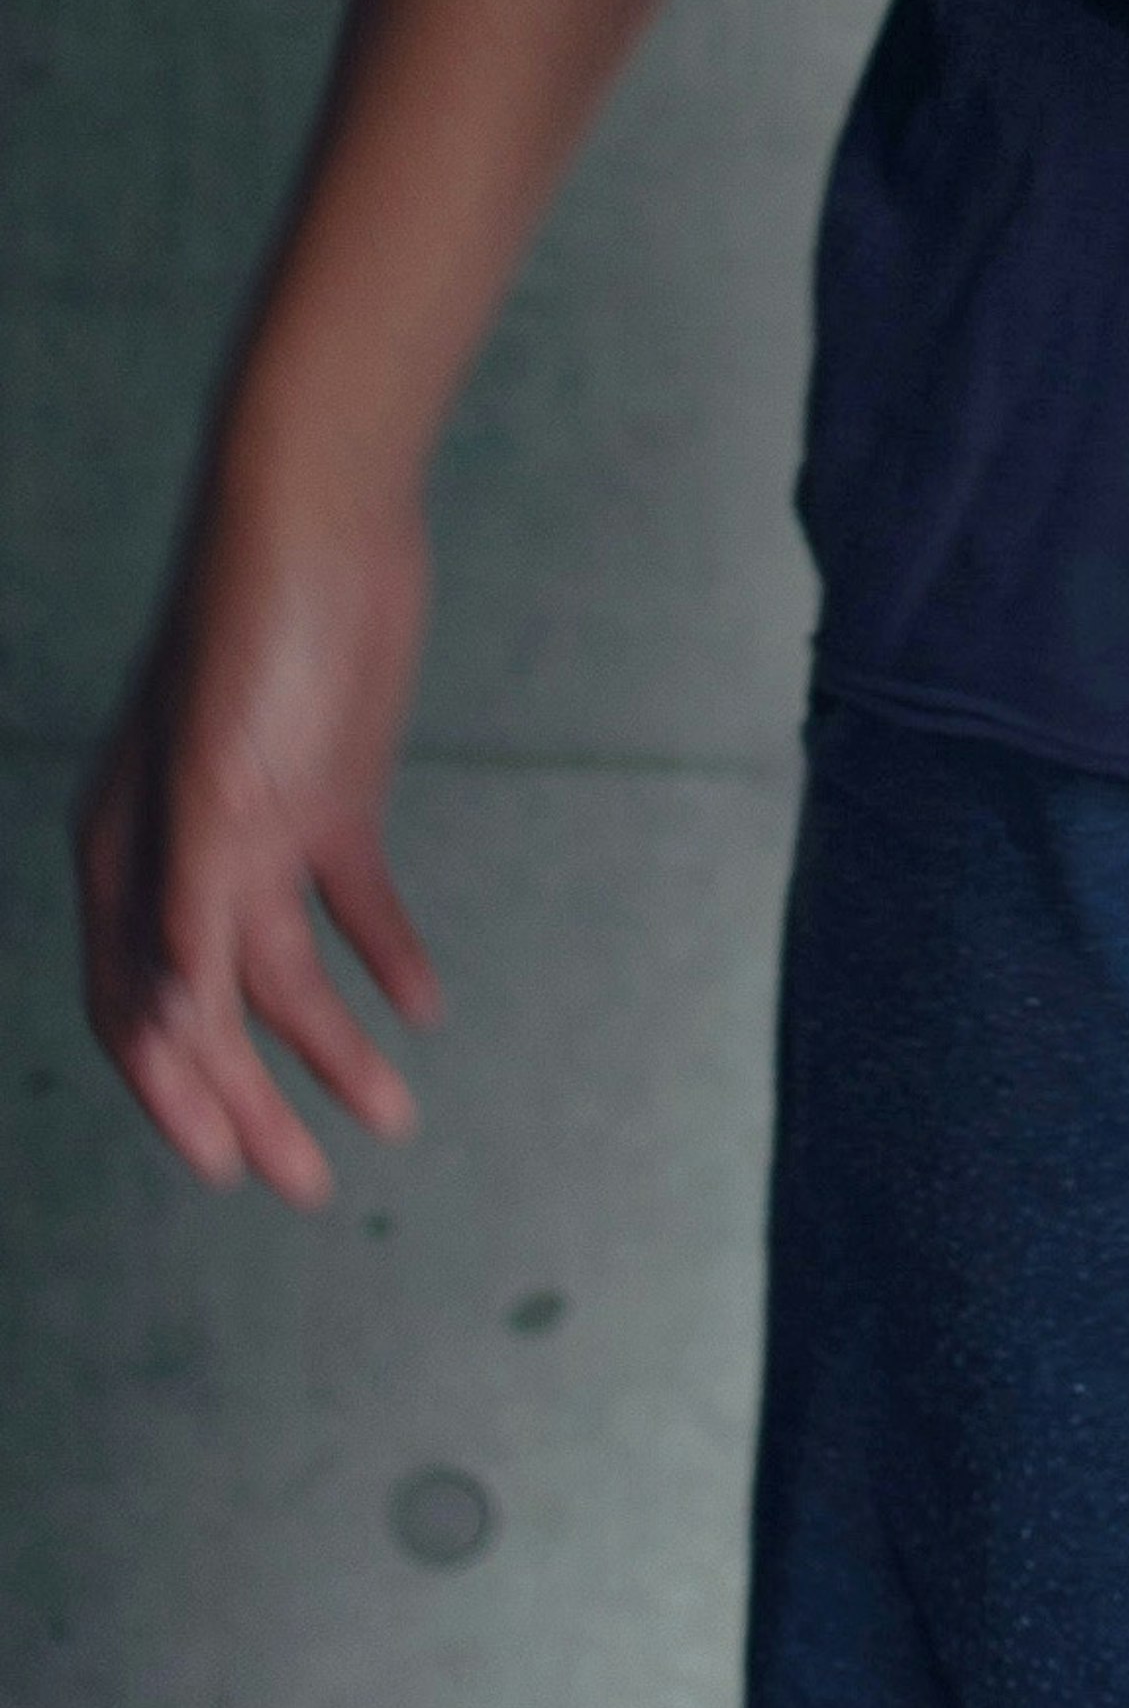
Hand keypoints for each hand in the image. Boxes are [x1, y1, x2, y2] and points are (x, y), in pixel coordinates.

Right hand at [74, 463, 443, 1206]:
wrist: (327, 519)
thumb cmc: (252, 638)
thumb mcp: (219, 779)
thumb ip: (193, 900)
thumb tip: (178, 1020)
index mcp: (129, 860)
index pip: (143, 1013)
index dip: (181, 1097)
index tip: (231, 1171)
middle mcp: (186, 857)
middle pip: (218, 1012)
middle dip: (258, 1102)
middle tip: (309, 1188)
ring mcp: (260, 829)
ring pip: (292, 970)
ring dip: (334, 1045)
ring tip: (394, 1117)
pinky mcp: (331, 797)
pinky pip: (353, 905)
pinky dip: (383, 957)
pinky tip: (421, 1010)